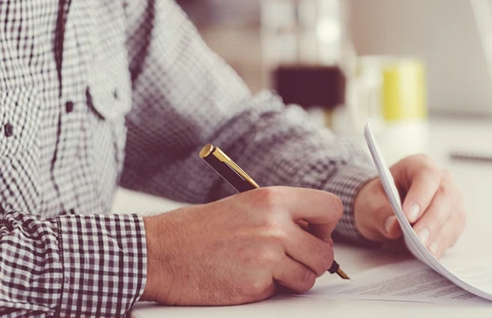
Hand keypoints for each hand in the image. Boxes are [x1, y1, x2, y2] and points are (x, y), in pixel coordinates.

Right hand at [141, 186, 341, 304]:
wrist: (160, 252)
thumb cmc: (198, 230)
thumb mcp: (245, 206)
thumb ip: (281, 215)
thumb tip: (314, 233)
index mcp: (273, 199)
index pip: (330, 208)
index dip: (326, 226)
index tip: (314, 234)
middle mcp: (275, 225)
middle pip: (325, 252)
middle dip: (313, 261)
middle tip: (292, 260)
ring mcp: (267, 257)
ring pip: (308, 277)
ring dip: (293, 279)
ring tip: (266, 270)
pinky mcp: (255, 285)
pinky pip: (280, 292)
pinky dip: (267, 290)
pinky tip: (244, 277)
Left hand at [354, 154, 465, 258]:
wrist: (384, 210)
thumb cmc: (378, 201)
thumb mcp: (370, 205)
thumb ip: (379, 213)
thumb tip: (394, 226)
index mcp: (417, 165)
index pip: (426, 175)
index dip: (420, 195)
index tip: (408, 216)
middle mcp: (440, 179)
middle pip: (444, 196)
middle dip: (431, 220)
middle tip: (418, 240)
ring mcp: (451, 198)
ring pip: (453, 215)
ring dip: (439, 235)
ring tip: (425, 251)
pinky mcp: (454, 218)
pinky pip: (454, 230)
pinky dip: (443, 243)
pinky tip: (432, 254)